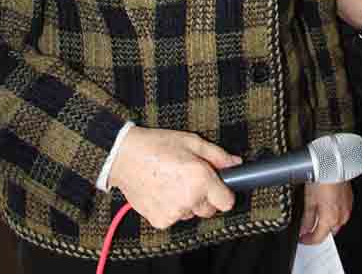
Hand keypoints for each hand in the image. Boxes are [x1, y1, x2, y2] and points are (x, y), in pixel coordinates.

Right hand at [108, 127, 241, 229]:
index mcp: (200, 178)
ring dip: (187, 202)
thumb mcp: (191, 141)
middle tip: (190, 178)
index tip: (218, 186)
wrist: (125, 156)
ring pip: (191, 213)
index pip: (227, 202)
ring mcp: (174, 212)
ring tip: (172, 181)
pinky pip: (174, 217)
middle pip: (209, 210)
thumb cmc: (157, 145)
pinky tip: (161, 190)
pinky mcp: (161, 220)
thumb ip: (217, 155)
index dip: (224, 192)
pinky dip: (171, 207)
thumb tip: (235, 163)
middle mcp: (189, 198)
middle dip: (204, 196)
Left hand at [298, 181, 352, 244]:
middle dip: (318, 231)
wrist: (334, 164)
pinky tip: (327, 203)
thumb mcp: (309, 199)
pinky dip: (334, 212)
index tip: (303, 239)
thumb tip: (304, 229)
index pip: (318, 238)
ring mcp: (347, 208)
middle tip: (308, 227)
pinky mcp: (349, 200)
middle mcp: (341, 217)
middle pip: (328, 232)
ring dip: (327, 222)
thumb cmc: (322, 178)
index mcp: (330, 219)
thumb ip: (307, 218)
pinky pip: (342, 212)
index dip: (308, 240)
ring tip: (316, 213)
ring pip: (336, 222)